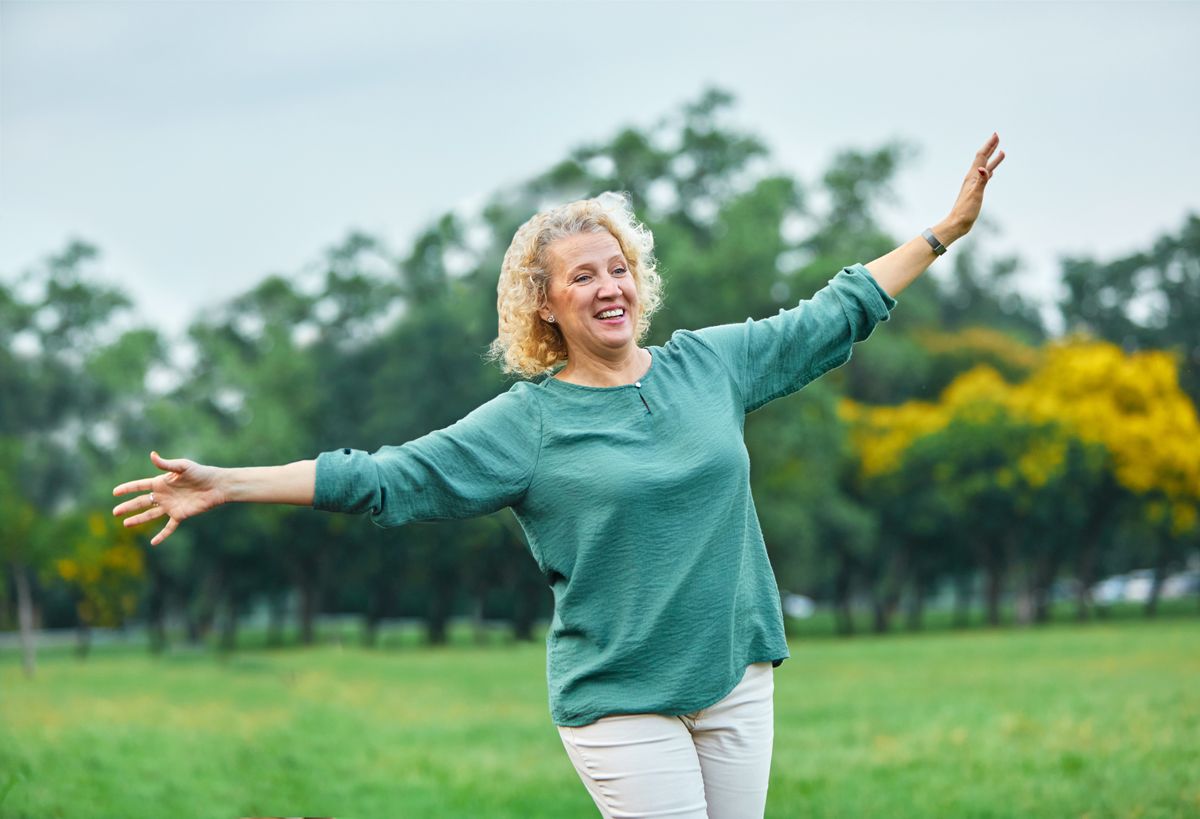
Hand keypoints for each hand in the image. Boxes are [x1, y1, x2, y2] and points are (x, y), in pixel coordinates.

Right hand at [112, 451, 226, 545]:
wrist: (216, 486)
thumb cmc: (200, 473)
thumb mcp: (182, 466)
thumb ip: (166, 464)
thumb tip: (152, 455)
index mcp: (161, 483)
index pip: (140, 486)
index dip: (127, 489)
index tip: (115, 492)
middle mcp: (164, 495)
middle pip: (141, 502)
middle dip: (128, 507)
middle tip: (115, 512)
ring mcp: (171, 506)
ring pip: (150, 515)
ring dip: (138, 520)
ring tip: (125, 524)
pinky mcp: (180, 515)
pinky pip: (169, 527)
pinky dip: (162, 535)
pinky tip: (153, 543)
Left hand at [945, 132, 1005, 236]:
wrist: (957, 223)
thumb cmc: (965, 211)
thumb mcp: (975, 195)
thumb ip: (981, 181)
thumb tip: (983, 168)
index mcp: (972, 177)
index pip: (981, 157)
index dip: (988, 145)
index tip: (996, 135)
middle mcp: (972, 178)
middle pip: (982, 159)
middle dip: (990, 147)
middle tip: (997, 136)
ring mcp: (974, 184)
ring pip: (985, 167)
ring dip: (992, 158)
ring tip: (1001, 151)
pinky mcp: (975, 191)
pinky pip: (984, 177)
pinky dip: (989, 171)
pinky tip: (991, 171)